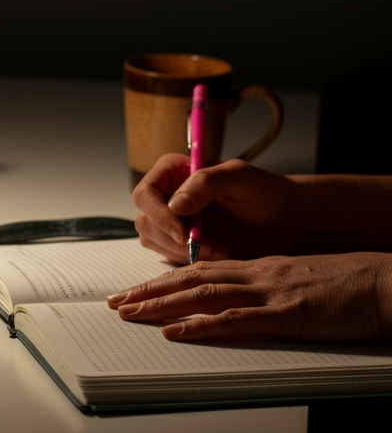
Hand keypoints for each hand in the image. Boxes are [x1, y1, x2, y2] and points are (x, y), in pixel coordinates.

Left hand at [106, 253, 391, 342]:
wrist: (388, 282)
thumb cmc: (351, 285)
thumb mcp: (300, 281)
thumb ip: (268, 289)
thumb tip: (241, 305)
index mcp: (259, 267)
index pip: (198, 271)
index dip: (163, 280)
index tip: (135, 291)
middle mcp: (257, 275)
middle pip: (189, 279)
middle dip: (148, 291)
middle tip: (115, 303)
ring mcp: (270, 292)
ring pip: (201, 295)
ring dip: (160, 305)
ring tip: (128, 313)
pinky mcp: (287, 314)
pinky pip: (235, 320)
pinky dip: (199, 326)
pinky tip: (174, 332)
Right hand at [132, 154, 299, 264]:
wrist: (286, 221)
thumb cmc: (267, 193)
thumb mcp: (241, 178)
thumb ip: (205, 183)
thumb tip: (174, 204)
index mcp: (173, 171)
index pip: (146, 193)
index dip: (159, 215)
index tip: (184, 233)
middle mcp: (167, 195)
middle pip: (146, 221)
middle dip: (174, 239)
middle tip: (208, 247)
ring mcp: (172, 221)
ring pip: (155, 242)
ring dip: (184, 252)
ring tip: (221, 250)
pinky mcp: (181, 243)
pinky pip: (170, 256)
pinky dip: (191, 261)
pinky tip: (219, 254)